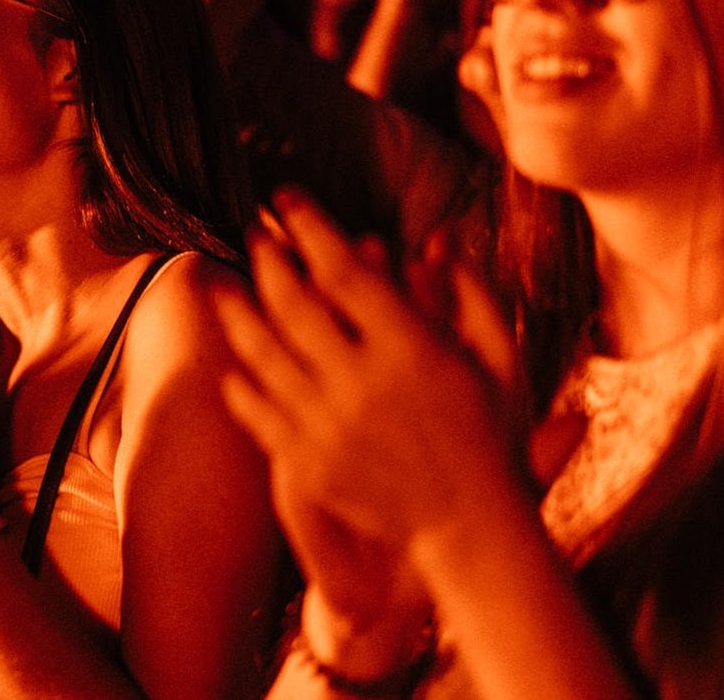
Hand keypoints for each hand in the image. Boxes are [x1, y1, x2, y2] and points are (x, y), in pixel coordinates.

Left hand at [223, 189, 524, 554]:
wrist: (467, 527)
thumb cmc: (489, 435)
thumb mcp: (500, 361)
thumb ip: (472, 295)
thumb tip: (439, 237)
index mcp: (412, 351)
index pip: (344, 271)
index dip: (309, 227)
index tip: (286, 196)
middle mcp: (363, 385)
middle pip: (293, 304)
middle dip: (267, 258)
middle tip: (253, 231)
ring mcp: (329, 428)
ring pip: (263, 355)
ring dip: (237, 311)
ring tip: (223, 284)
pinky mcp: (308, 465)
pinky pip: (258, 411)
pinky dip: (240, 380)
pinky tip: (233, 358)